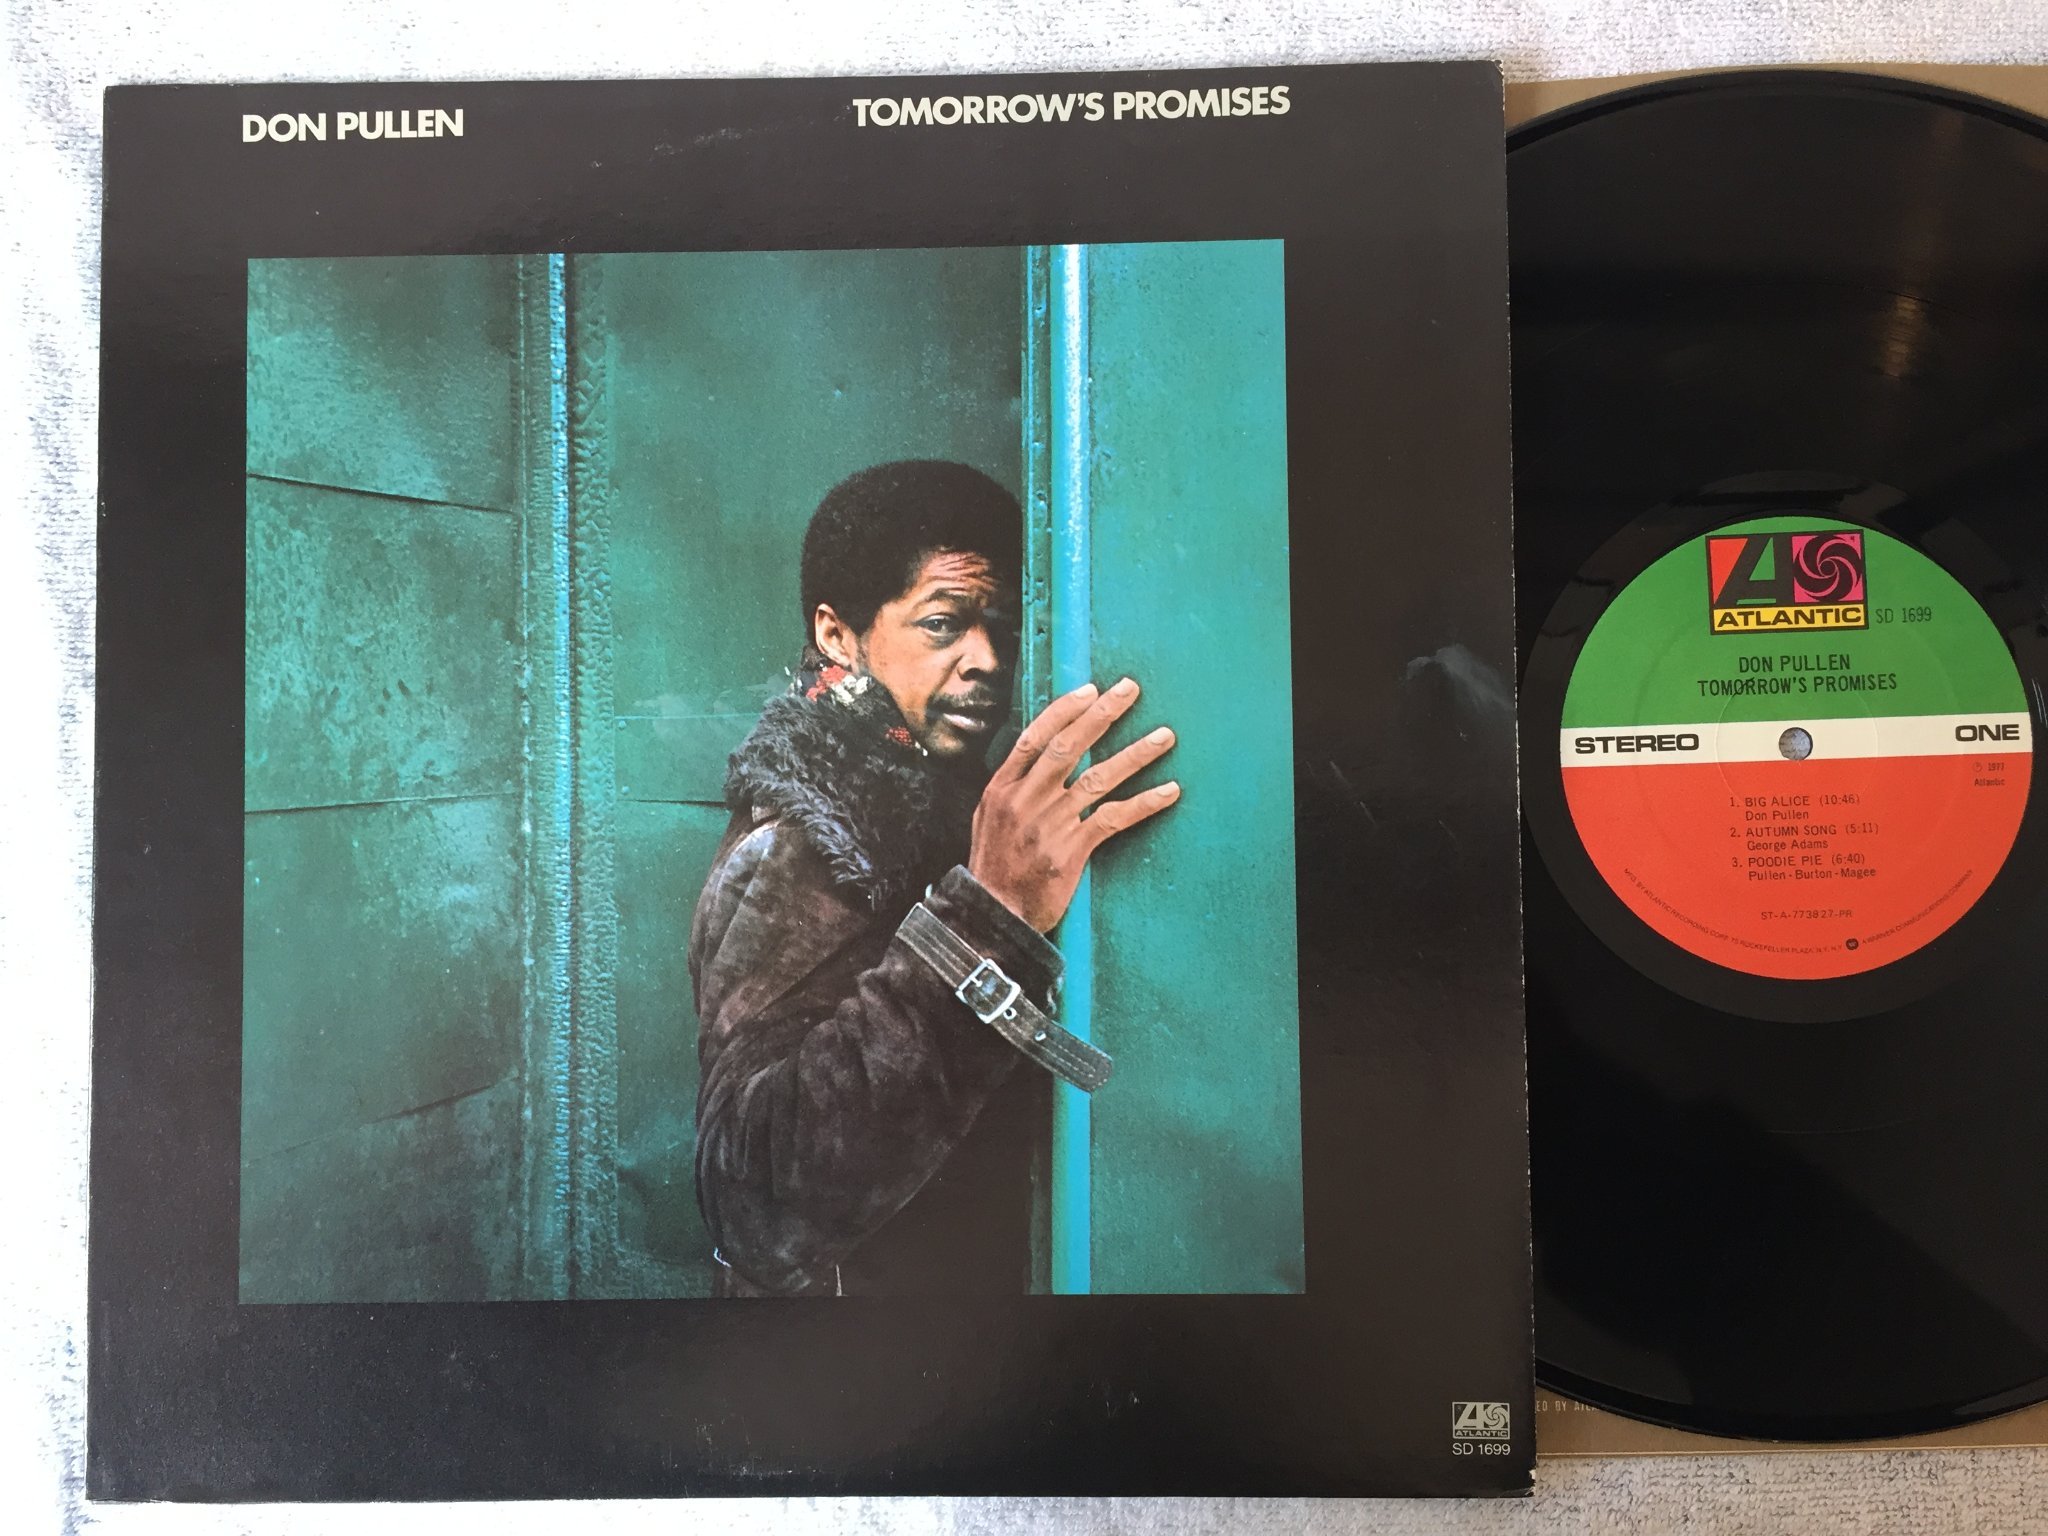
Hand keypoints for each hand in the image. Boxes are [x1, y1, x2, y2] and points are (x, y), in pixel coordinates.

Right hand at [968, 677, 1179, 932]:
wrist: (993, 914)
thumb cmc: (994, 867)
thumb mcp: (989, 818)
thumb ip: (1013, 788)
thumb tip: (1038, 756)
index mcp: (1002, 788)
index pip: (1035, 737)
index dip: (1064, 711)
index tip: (1090, 690)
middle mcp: (1025, 799)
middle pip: (1069, 747)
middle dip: (1102, 714)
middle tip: (1130, 690)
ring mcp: (1049, 824)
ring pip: (1098, 778)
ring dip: (1135, 755)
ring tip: (1164, 737)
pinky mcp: (1071, 851)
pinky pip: (1113, 819)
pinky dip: (1143, 804)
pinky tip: (1168, 792)